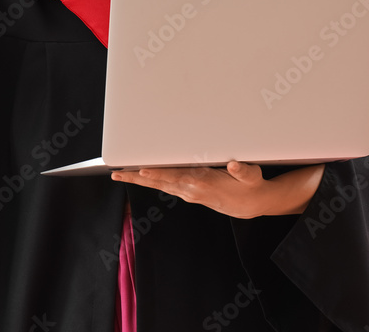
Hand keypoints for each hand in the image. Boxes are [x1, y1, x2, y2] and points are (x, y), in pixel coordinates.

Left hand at [111, 161, 322, 218]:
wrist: (252, 204)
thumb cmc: (250, 185)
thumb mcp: (251, 176)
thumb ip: (242, 170)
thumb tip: (234, 164)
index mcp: (202, 182)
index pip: (174, 176)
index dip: (157, 173)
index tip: (140, 170)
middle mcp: (191, 189)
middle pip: (160, 182)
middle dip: (137, 178)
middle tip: (116, 174)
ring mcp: (189, 193)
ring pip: (160, 185)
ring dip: (140, 180)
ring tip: (120, 174)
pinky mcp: (189, 193)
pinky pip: (166, 186)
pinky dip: (152, 181)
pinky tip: (141, 177)